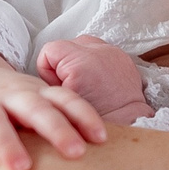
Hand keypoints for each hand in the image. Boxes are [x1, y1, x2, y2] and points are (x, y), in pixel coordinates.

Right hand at [0, 35, 107, 169]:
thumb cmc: (11, 103)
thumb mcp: (37, 105)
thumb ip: (62, 122)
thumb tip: (106, 158)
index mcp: (35, 92)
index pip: (65, 99)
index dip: (84, 116)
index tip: (102, 138)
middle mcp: (9, 95)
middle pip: (35, 108)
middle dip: (56, 129)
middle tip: (76, 153)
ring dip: (8, 143)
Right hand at [36, 35, 152, 121]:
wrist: (126, 124)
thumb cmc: (91, 122)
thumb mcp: (60, 103)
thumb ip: (49, 85)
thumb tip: (42, 81)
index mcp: (79, 62)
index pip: (48, 51)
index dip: (48, 72)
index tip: (59, 88)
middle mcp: (98, 51)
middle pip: (65, 46)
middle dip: (63, 65)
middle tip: (72, 88)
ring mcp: (112, 51)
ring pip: (82, 46)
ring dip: (79, 61)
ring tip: (85, 83)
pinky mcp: (122, 55)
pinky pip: (99, 50)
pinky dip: (95, 62)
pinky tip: (98, 81)